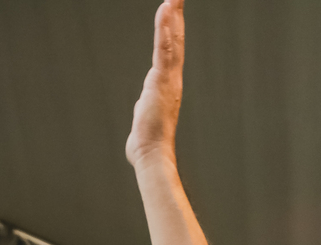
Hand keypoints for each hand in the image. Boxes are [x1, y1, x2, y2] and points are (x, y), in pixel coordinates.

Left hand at [125, 0, 183, 169]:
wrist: (152, 155)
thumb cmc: (147, 144)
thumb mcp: (145, 119)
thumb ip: (146, 109)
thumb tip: (143, 110)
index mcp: (166, 86)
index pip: (170, 53)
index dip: (172, 32)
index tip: (172, 13)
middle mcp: (172, 79)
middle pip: (176, 41)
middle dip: (176, 17)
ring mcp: (168, 78)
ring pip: (172, 40)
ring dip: (172, 16)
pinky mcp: (161, 80)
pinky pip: (163, 48)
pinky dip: (164, 28)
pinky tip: (165, 9)